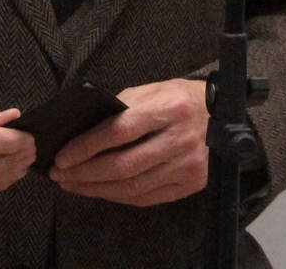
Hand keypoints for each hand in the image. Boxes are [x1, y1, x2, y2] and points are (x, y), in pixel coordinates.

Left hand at [50, 78, 207, 205]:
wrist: (224, 113)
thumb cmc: (182, 98)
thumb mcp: (154, 89)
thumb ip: (122, 107)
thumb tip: (84, 129)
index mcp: (170, 107)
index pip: (120, 131)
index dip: (87, 146)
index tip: (63, 155)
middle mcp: (181, 138)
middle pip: (123, 165)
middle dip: (85, 172)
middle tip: (61, 173)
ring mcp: (188, 165)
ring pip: (132, 186)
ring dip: (96, 188)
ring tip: (73, 183)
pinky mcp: (191, 183)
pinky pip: (147, 197)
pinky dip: (118, 196)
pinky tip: (101, 190)